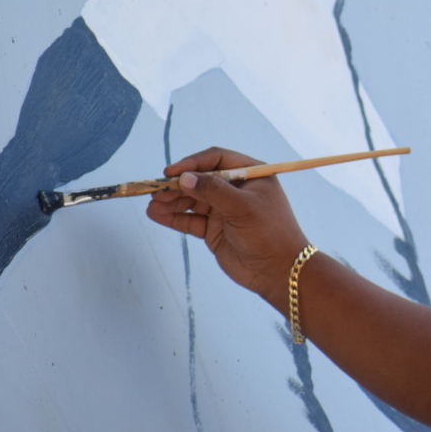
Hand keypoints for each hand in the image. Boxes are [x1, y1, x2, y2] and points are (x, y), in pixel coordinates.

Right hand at [145, 146, 308, 307]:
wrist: (279, 271)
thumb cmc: (269, 232)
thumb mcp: (243, 207)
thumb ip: (213, 191)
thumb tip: (185, 177)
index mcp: (251, 175)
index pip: (217, 160)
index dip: (193, 164)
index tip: (172, 172)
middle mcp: (236, 189)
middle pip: (201, 180)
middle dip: (178, 185)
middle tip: (155, 191)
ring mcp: (224, 210)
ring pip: (192, 200)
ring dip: (172, 201)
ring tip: (152, 205)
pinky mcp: (214, 230)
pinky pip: (190, 220)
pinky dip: (174, 217)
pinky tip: (156, 215)